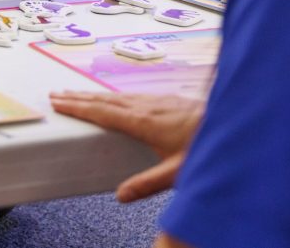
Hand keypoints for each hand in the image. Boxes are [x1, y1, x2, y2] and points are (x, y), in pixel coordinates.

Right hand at [49, 90, 202, 201]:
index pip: (102, 113)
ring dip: (93, 94)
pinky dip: (112, 95)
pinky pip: (130, 95)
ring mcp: (157, 100)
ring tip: (76, 94)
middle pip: (104, 100)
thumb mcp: (177, 173)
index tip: (57, 102)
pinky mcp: (167, 100)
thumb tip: (120, 196)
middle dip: (78, 97)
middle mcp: (146, 107)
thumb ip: (147, 183)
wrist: (234, 123)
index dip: (78, 108)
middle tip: (56, 94)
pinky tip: (114, 98)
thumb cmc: (207, 148)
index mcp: (143, 122)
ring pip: (117, 95)